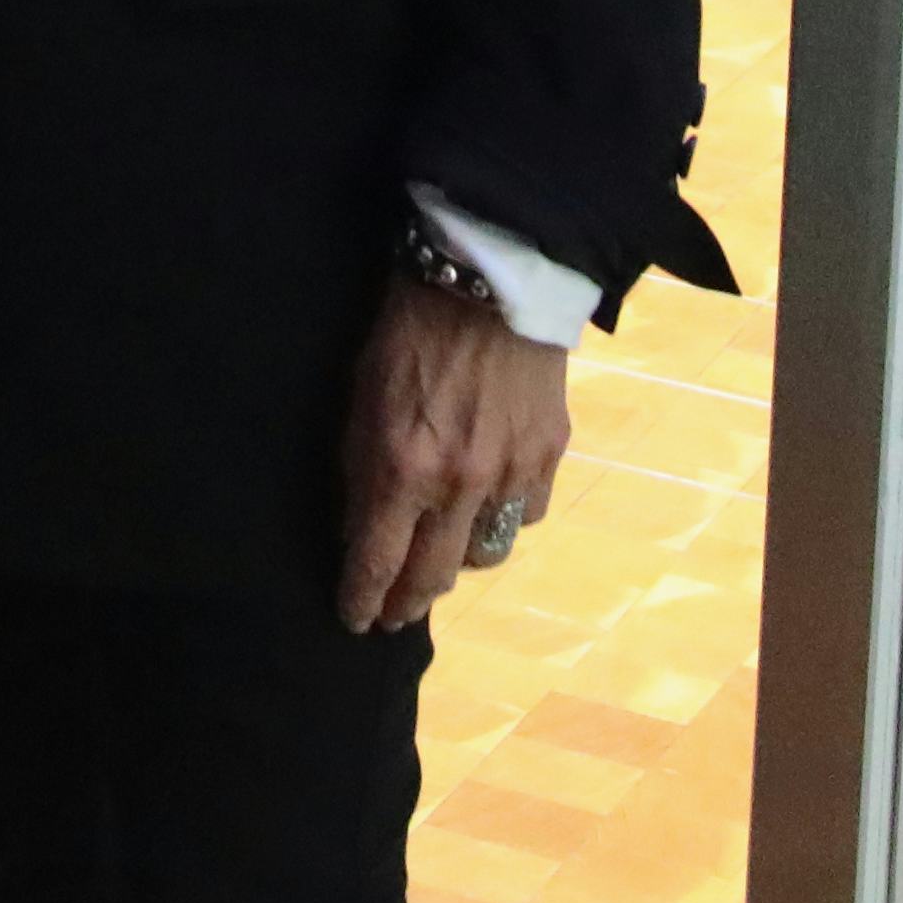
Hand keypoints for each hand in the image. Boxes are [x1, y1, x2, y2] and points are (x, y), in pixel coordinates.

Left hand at [335, 275, 570, 634]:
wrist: (488, 282)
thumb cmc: (406, 332)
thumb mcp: (360, 398)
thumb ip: (360, 470)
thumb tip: (357, 528)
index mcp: (403, 468)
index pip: (377, 562)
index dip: (363, 599)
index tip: (354, 619)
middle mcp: (459, 485)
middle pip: (432, 577)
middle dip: (407, 604)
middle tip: (393, 616)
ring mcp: (511, 475)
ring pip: (483, 556)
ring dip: (456, 565)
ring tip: (439, 562)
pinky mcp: (549, 457)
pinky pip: (524, 516)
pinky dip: (502, 520)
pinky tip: (488, 509)